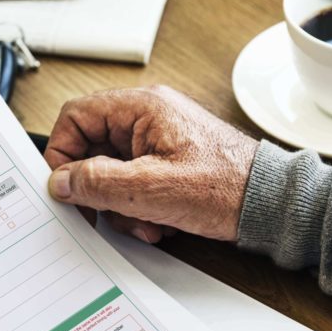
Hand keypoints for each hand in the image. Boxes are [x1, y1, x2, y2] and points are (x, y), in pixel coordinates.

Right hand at [45, 86, 258, 241]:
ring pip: (112, 172)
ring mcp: (158, 140)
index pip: (76, 117)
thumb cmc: (227, 187)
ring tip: (146, 223)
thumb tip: (60, 182)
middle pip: (92, 149)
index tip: (65, 187)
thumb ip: (98, 182)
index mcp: (141, 107)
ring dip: (121, 206)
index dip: (62, 153)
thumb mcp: (151, 189)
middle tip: (108, 214)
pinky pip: (134, 183)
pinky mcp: (168, 162)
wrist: (271, 204)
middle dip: (99, 190)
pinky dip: (139, 207)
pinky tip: (160, 223)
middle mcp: (148, 117)